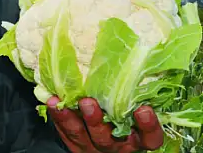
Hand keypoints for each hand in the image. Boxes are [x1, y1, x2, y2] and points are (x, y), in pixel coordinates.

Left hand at [48, 96, 163, 152]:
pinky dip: (58, 117)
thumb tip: (136, 59)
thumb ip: (135, 95)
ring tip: (63, 102)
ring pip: (82, 137)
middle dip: (96, 121)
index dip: (148, 126)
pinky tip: (52, 103)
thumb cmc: (126, 115)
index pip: (149, 137)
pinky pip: (66, 133)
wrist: (105, 139)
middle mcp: (118, 145)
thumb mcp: (136, 110)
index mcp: (138, 138)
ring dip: (72, 119)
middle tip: (88, 102)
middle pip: (109, 138)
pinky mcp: (77, 144)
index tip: (143, 109)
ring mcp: (95, 146)